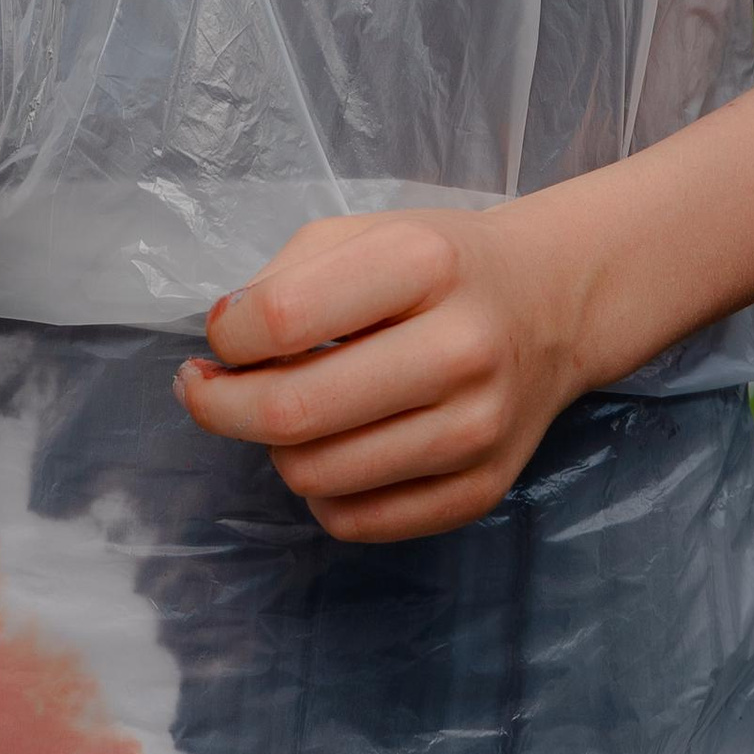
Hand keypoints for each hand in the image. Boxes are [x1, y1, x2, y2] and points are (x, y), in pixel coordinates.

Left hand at [174, 204, 588, 544]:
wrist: (549, 305)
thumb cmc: (438, 264)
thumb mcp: (360, 232)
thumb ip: (282, 280)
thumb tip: (223, 356)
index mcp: (424, 264)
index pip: (282, 319)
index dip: (226, 336)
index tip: (224, 336)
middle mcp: (459, 349)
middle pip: (294, 411)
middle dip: (220, 406)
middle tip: (205, 389)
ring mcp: (476, 430)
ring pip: (317, 475)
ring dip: (275, 449)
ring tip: (288, 412)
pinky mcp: (480, 491)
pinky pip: (356, 522)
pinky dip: (322, 492)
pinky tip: (333, 448)